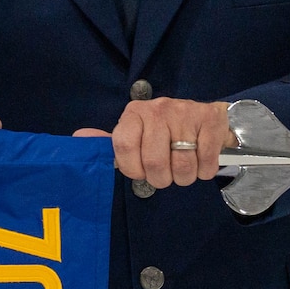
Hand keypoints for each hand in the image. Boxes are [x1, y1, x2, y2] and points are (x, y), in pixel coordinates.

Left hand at [75, 98, 233, 188]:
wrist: (206, 117)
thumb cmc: (165, 131)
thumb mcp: (136, 132)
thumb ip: (112, 141)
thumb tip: (78, 138)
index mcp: (135, 113)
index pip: (124, 146)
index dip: (132, 168)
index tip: (140, 172)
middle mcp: (159, 109)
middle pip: (154, 162)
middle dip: (160, 179)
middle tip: (165, 175)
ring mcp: (186, 113)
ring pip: (182, 166)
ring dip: (184, 177)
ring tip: (183, 169)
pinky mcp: (211, 122)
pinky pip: (206, 162)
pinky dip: (204, 171)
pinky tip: (201, 162)